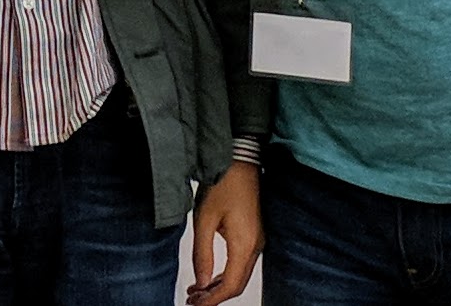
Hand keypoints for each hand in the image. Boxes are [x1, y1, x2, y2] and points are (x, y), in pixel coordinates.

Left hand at [188, 161, 261, 305]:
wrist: (240, 159)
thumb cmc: (223, 183)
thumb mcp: (204, 218)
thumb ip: (202, 253)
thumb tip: (201, 283)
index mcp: (245, 244)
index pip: (231, 285)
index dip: (213, 300)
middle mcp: (256, 246)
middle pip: (237, 284)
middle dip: (215, 296)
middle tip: (193, 301)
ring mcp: (257, 240)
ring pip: (240, 275)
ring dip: (219, 286)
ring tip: (197, 291)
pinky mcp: (254, 234)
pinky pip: (241, 263)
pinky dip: (226, 274)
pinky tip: (210, 276)